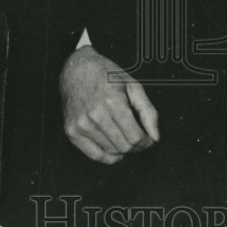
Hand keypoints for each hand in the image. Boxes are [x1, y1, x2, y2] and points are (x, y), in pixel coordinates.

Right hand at [60, 45, 158, 163]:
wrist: (75, 68)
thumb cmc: (105, 74)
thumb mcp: (132, 85)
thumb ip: (148, 111)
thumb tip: (156, 137)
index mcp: (113, 102)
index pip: (136, 137)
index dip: (147, 141)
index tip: (149, 138)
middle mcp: (96, 115)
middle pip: (124, 146)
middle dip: (137, 146)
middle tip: (139, 139)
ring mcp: (81, 124)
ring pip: (111, 151)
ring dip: (123, 149)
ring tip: (125, 137)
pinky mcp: (71, 131)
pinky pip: (94, 155)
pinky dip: (108, 157)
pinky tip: (115, 152)